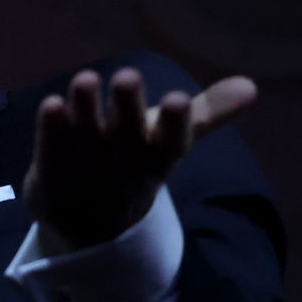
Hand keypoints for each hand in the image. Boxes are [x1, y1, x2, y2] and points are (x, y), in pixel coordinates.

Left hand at [21, 66, 255, 251]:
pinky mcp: (51, 177)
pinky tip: (50, 103)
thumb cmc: (136, 165)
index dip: (176, 125)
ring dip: (84, 109)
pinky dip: (50, 131)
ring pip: (85, 137)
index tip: (179, 100)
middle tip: (127, 76)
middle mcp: (124, 163)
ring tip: (84, 78)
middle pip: (126, 134)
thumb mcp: (171, 142)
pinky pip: (51, 152)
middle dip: (127, 107)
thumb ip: (206, 112)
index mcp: (158, 157)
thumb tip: (251, 85)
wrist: (91, 226)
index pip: (172, 142)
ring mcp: (86, 171)